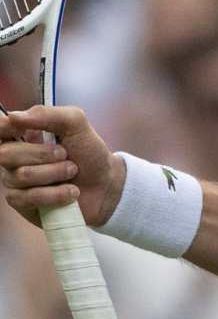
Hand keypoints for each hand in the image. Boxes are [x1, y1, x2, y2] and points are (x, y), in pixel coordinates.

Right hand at [0, 106, 125, 227]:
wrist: (105, 184)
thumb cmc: (88, 153)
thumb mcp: (77, 125)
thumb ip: (50, 115)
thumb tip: (15, 116)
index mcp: (24, 134)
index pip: (0, 127)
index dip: (6, 127)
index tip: (24, 129)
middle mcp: (14, 157)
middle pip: (5, 154)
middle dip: (43, 154)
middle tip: (66, 154)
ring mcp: (15, 181)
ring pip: (21, 176)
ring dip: (56, 173)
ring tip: (72, 171)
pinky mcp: (22, 203)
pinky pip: (28, 198)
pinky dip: (55, 194)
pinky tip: (70, 192)